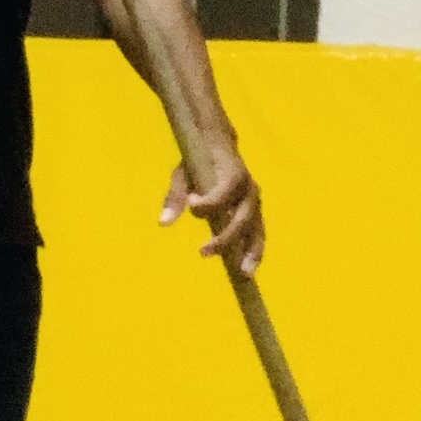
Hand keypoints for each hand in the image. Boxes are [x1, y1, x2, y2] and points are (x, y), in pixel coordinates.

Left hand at [159, 152, 264, 274]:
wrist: (221, 146)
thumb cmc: (199, 160)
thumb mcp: (183, 173)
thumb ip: (175, 196)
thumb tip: (163, 223)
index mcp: (233, 172)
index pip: (225, 190)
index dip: (211, 202)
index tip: (192, 206)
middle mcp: (249, 187)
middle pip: (243, 216)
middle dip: (226, 237)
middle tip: (202, 253)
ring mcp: (255, 201)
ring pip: (256, 228)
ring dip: (251, 250)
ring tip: (244, 273)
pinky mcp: (255, 212)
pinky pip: (257, 233)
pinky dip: (254, 251)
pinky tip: (247, 270)